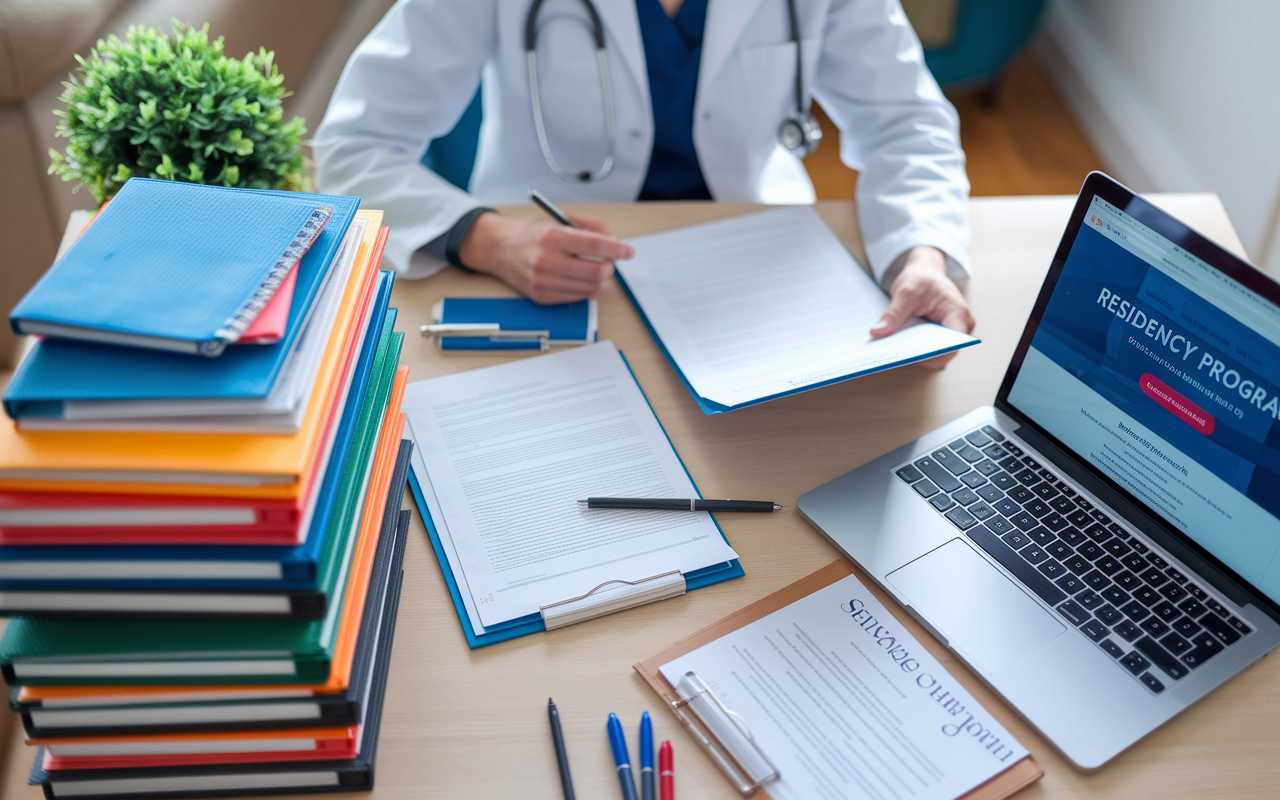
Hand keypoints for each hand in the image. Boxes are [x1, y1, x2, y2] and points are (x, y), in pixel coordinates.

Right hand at [457, 211, 634, 303]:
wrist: (500, 249)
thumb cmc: (534, 234)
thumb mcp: (560, 220)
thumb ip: (591, 228)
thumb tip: (616, 243)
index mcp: (552, 236)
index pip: (595, 245)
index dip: (617, 249)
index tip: (628, 251)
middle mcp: (546, 260)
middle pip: (596, 272)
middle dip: (609, 267)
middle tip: (609, 262)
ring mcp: (542, 281)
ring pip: (589, 288)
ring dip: (598, 279)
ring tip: (592, 268)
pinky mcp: (541, 297)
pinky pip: (576, 297)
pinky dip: (584, 288)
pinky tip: (577, 277)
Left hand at [870, 246, 973, 369]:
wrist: (925, 274)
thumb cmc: (922, 279)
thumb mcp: (905, 292)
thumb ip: (893, 314)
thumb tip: (876, 333)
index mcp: (958, 314)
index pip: (953, 344)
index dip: (934, 354)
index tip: (910, 355)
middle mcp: (959, 328)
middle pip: (942, 353)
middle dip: (919, 356)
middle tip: (893, 355)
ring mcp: (949, 336)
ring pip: (933, 356)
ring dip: (914, 355)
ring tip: (892, 353)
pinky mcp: (937, 339)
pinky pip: (926, 351)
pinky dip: (911, 351)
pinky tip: (895, 349)